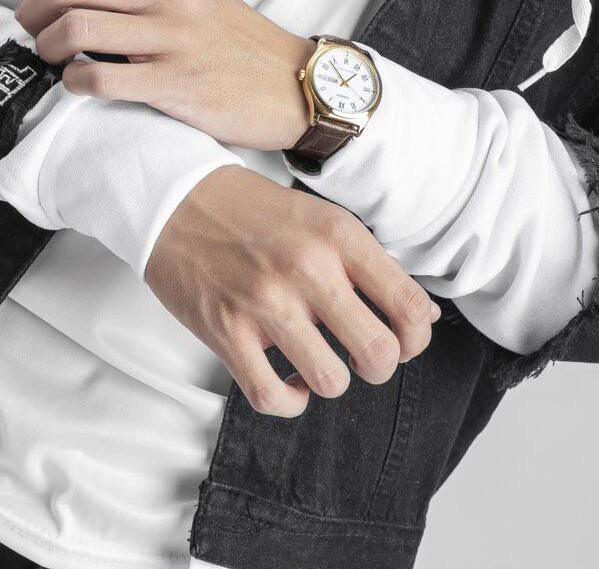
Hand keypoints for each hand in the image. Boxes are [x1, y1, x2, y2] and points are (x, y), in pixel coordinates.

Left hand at [16, 0, 313, 149]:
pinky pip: (97, 79)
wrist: (292, 83)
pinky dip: (72, 84)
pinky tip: (79, 86)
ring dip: (45, 48)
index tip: (35, 3)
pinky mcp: (175, 82)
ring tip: (53, 60)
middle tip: (31, 33)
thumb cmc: (235, 41)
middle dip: (30, 12)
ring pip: (73, 28)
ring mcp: (173, 36)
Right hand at [146, 165, 440, 416]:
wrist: (175, 197)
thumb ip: (372, 264)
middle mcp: (308, 268)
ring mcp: (265, 302)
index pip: (409, 305)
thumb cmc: (254, 209)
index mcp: (339, 235)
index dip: (417, 337)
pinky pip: (272, 398)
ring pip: (331, 382)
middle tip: (363, 357)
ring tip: (320, 364)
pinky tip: (288, 380)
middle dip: (380, 366)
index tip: (403, 340)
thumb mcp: (323, 218)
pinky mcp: (225, 331)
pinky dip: (288, 400)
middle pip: (379, 352)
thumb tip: (423, 315)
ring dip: (332, 381)